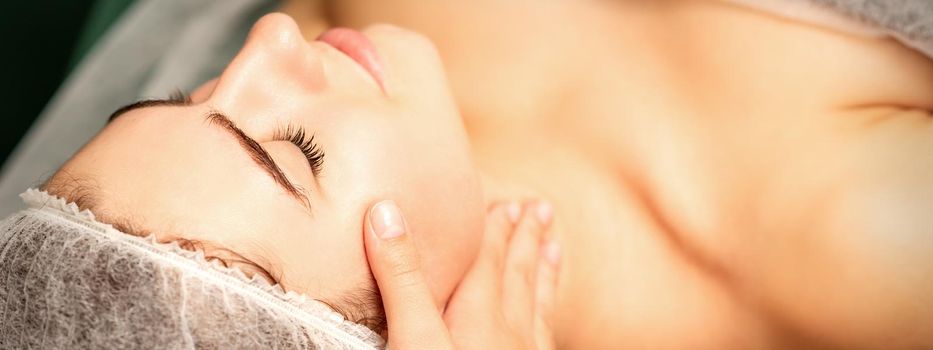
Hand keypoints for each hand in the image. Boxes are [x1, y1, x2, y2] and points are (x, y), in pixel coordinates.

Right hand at [363, 200, 560, 348]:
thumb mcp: (412, 335)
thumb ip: (401, 278)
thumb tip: (385, 211)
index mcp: (479, 314)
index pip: (488, 261)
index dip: (497, 229)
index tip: (509, 203)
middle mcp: (509, 334)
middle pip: (519, 277)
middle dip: (525, 241)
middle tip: (540, 209)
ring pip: (539, 308)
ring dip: (544, 276)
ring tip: (554, 250)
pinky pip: (545, 341)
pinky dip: (547, 320)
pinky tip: (545, 325)